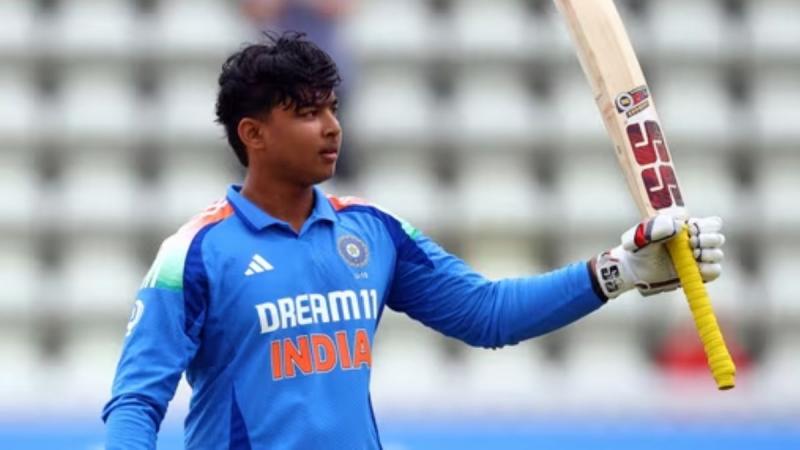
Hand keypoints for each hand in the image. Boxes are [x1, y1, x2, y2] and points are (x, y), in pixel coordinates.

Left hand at [591, 215, 724, 299]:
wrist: (633, 270)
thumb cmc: (638, 248)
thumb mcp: (643, 234)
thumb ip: (658, 226)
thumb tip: (680, 226)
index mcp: (688, 228)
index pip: (713, 223)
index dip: (706, 226)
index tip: (690, 230)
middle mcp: (696, 242)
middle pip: (718, 238)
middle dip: (707, 240)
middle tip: (690, 243)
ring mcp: (697, 259)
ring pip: (718, 254)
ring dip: (708, 254)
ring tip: (692, 255)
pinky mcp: (697, 274)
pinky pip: (715, 271)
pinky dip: (709, 269)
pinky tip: (696, 268)